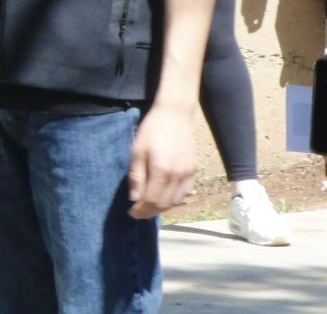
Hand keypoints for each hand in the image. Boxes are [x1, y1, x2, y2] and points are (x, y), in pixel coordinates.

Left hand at [126, 102, 198, 218]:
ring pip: (176, 201)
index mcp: (161, 170)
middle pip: (164, 204)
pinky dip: (175, 200)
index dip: (141, 210)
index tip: (132, 213)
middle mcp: (177, 175)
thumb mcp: (138, 150)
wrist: (175, 114)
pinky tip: (166, 199)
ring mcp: (188, 174)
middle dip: (150, 212)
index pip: (151, 200)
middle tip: (139, 213)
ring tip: (150, 208)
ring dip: (163, 208)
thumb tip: (135, 199)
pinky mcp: (194, 170)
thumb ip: (137, 176)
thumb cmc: (152, 130)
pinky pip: (186, 193)